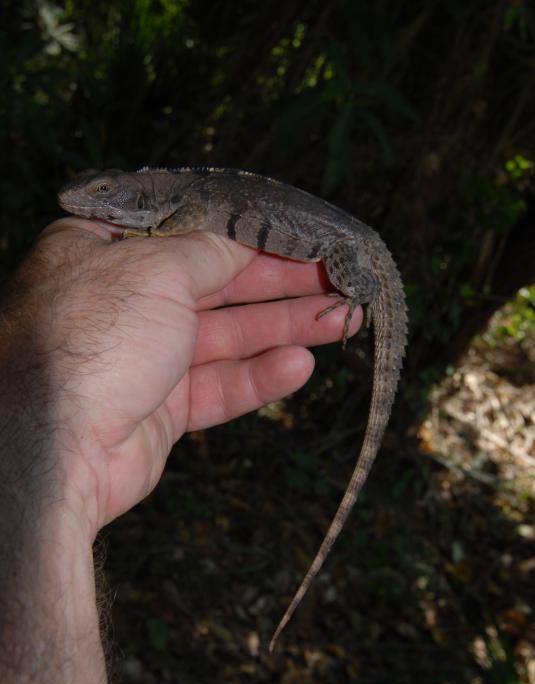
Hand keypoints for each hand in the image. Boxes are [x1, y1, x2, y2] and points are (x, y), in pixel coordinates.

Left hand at [22, 218, 361, 536]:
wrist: (56, 447)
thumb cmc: (96, 337)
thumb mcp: (157, 270)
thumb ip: (209, 253)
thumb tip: (242, 240)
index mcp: (102, 252)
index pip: (188, 234)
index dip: (247, 235)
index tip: (299, 237)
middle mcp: (121, 302)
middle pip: (215, 285)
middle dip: (279, 283)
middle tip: (337, 278)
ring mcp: (141, 358)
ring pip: (225, 338)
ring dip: (283, 329)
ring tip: (341, 320)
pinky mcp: (160, 409)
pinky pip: (218, 386)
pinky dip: (258, 377)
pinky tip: (300, 366)